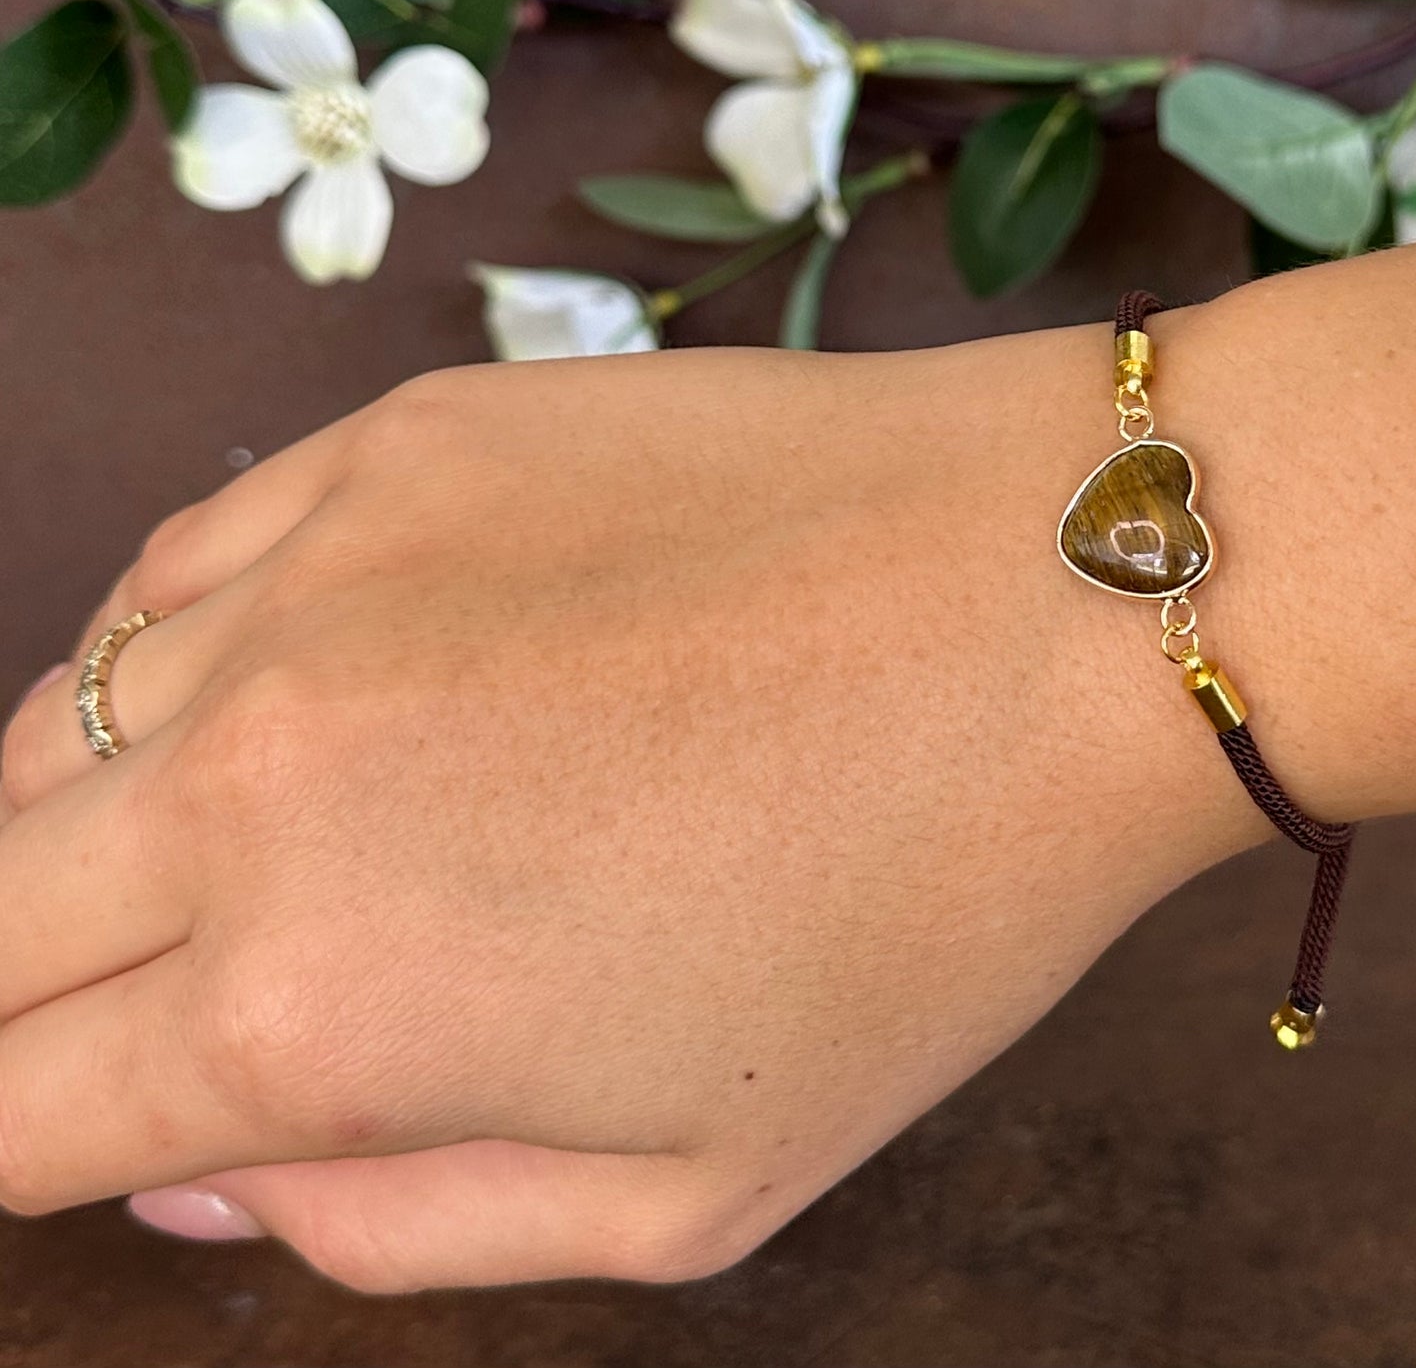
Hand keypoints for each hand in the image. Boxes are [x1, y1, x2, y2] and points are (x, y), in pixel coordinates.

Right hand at [0, 327, 1261, 1289]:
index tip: (89, 1127)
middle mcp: (254, 773)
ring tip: (250, 851)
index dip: (21, 1141)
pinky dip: (192, 655)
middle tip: (140, 1010)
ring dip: (97, 825)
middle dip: (27, 996)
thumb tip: (212, 1170)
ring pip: (52, 732)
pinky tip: (305, 686)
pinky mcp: (392, 438)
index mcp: (316, 1005)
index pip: (0, 1113)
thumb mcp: (692, 1189)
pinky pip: (186, 566)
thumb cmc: (924, 904)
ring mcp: (314, 572)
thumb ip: (398, 1221)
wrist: (1065, 597)